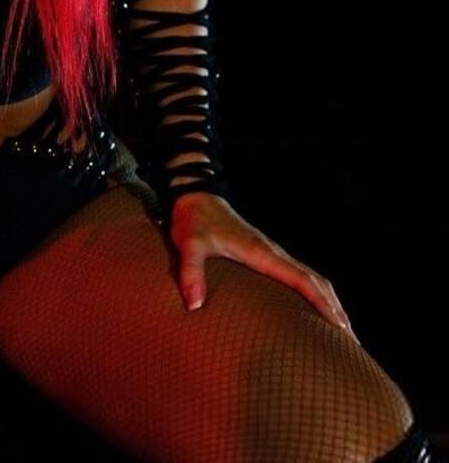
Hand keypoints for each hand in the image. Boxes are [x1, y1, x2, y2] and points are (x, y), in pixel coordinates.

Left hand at [166, 192, 360, 345]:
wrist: (196, 197)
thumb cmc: (193, 221)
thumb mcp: (188, 245)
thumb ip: (191, 272)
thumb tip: (194, 305)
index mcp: (260, 251)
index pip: (301, 279)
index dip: (322, 303)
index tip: (341, 326)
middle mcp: (272, 252)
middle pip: (315, 280)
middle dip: (334, 309)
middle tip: (352, 342)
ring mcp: (271, 252)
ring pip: (310, 276)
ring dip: (328, 301)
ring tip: (343, 332)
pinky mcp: (265, 254)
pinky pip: (298, 274)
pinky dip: (314, 292)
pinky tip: (315, 307)